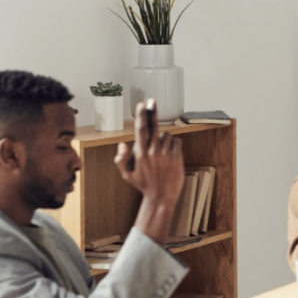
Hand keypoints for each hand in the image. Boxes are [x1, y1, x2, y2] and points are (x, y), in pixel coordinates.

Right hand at [115, 100, 184, 243]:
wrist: (162, 197)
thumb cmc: (144, 185)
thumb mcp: (127, 175)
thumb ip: (120, 159)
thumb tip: (122, 144)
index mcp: (140, 154)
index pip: (140, 130)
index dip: (141, 116)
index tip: (141, 104)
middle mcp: (153, 152)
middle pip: (153, 126)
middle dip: (152, 112)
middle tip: (152, 100)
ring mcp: (166, 154)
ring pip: (166, 135)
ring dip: (163, 138)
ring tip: (160, 152)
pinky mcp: (177, 156)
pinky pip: (176, 142)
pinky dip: (173, 144)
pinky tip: (169, 154)